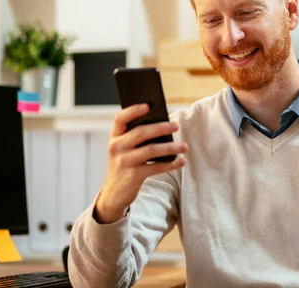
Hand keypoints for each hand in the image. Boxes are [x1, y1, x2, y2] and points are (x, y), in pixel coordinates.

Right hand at [94, 104, 187, 223]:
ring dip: (170, 147)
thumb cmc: (125, 165)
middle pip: (141, 132)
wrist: (114, 193)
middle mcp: (116, 148)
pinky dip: (171, 164)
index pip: (120, 119)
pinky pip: (156, 167)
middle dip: (161, 128)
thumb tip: (163, 124)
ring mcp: (124, 162)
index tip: (148, 105)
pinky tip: (181, 161)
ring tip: (184, 146)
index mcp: (114, 137)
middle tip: (176, 125)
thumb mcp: (124, 149)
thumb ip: (137, 137)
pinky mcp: (133, 176)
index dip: (133, 110)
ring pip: (151, 150)